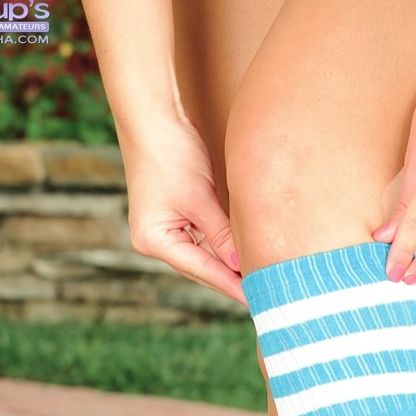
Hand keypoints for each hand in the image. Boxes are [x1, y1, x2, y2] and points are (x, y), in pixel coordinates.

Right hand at [118, 113, 246, 306]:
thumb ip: (221, 235)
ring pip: (202, 256)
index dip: (231, 285)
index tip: (257, 299)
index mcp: (153, 240)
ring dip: (226, 266)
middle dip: (230, 280)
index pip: (202, 270)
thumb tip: (241, 265)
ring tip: (256, 282)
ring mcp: (161, 230)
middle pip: (201, 268)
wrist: (151, 116)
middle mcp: (153, 240)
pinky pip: (200, 241)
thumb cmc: (170, 152)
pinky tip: (239, 258)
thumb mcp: (200, 198)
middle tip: (263, 295)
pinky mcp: (171, 217)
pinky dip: (219, 248)